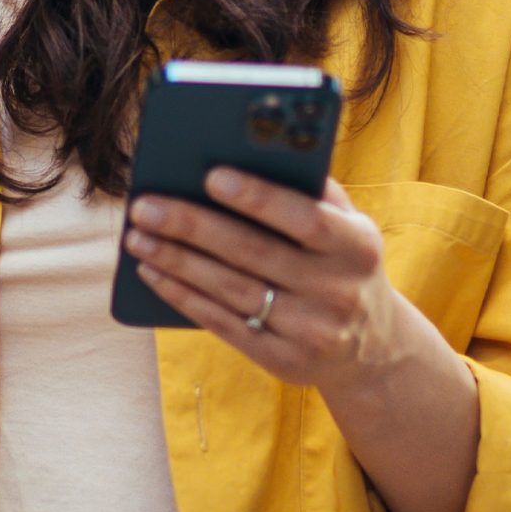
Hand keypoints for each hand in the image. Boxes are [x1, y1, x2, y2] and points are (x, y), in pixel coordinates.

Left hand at [123, 171, 413, 399]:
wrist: (374, 347)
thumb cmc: (340, 261)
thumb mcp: (347, 225)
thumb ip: (310, 189)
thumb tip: (245, 149)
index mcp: (357, 246)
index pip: (306, 218)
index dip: (259, 198)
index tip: (210, 175)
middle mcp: (339, 292)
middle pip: (253, 254)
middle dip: (191, 227)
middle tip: (144, 207)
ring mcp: (312, 332)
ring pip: (231, 291)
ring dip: (176, 262)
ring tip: (136, 237)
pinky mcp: (284, 362)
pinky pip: (224, 325)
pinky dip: (182, 296)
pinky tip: (152, 272)